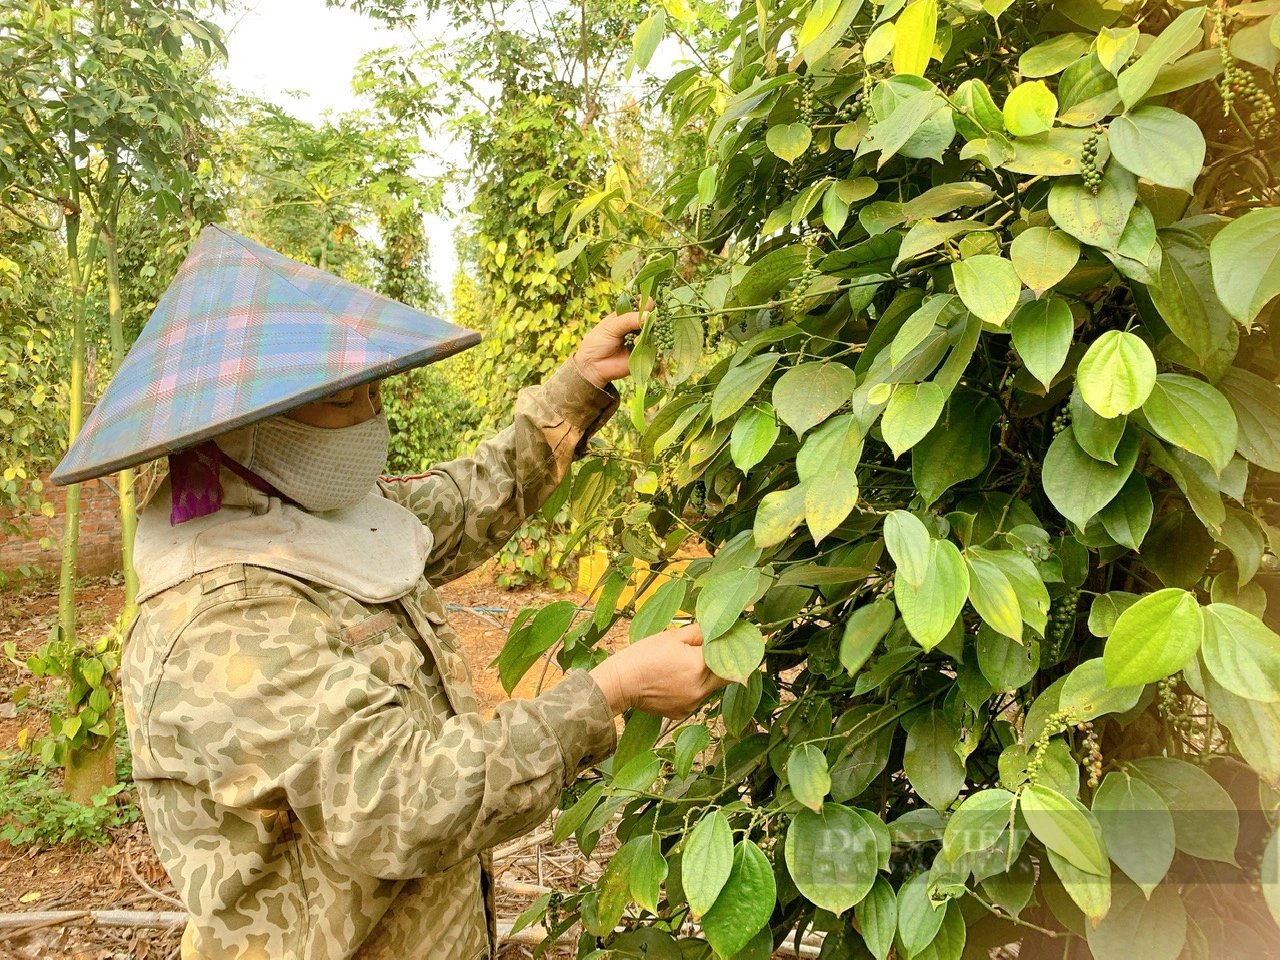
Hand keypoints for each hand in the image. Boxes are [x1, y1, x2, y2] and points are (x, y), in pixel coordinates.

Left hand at [572, 300, 652, 388]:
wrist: (593, 365)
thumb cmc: (598, 341)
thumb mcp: (611, 326)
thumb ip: (629, 319)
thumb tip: (649, 315)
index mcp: (626, 316)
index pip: (640, 306)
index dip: (645, 303)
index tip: (647, 303)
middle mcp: (636, 327)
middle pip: (650, 318)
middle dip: (651, 317)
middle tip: (646, 318)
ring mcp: (640, 340)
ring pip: (653, 332)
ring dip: (649, 331)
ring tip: (637, 334)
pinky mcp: (643, 353)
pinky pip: (651, 347)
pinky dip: (646, 344)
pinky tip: (636, 343)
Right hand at [589, 623, 727, 719]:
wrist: (620, 683)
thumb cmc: (644, 655)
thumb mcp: (672, 636)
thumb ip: (700, 632)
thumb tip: (717, 629)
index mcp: (698, 666)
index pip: (727, 656)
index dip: (729, 647)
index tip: (727, 639)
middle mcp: (700, 689)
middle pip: (726, 676)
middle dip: (722, 663)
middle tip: (712, 651)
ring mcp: (692, 704)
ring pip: (711, 688)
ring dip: (707, 676)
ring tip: (687, 665)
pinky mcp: (682, 713)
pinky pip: (697, 699)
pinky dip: (693, 688)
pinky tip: (676, 679)